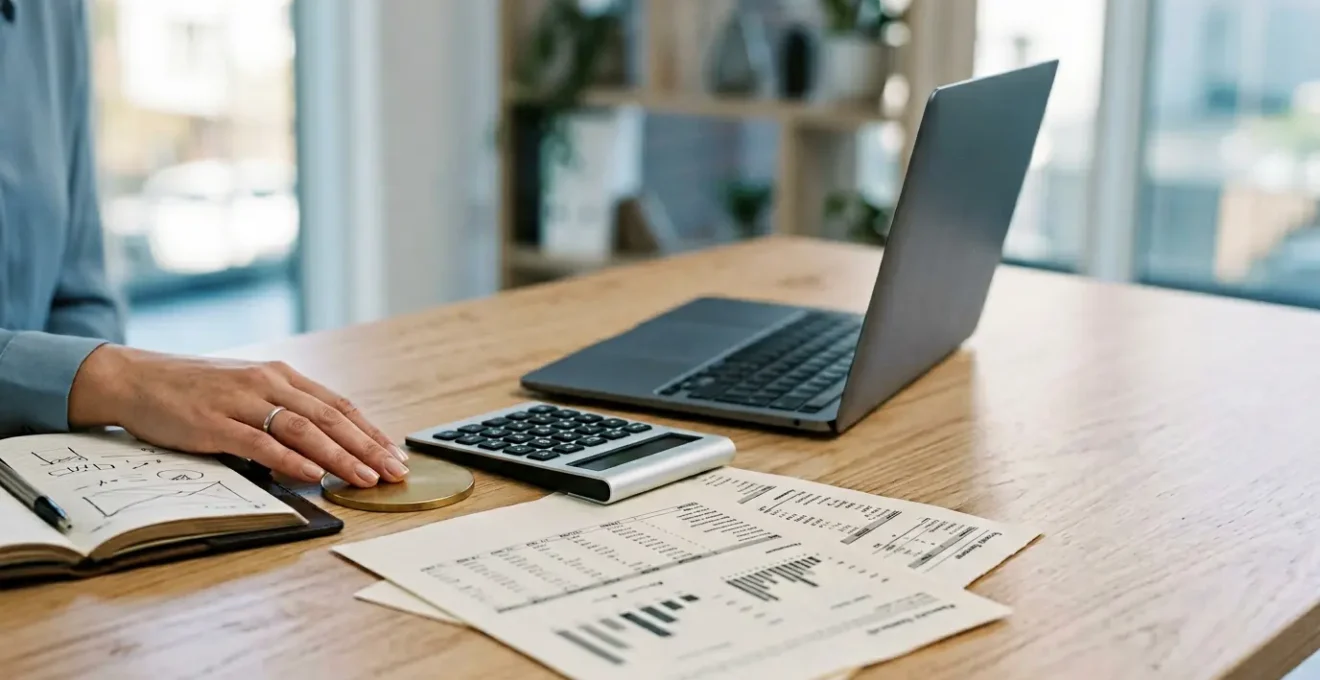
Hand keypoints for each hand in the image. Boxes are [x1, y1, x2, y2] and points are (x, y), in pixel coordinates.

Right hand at [68, 345, 408, 487]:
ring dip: (339, 456)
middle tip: (394, 472)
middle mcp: (268, 383)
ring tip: (365, 477)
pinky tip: (312, 474)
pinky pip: (260, 442)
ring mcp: (242, 401)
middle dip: (368, 447)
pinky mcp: (214, 422)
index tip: (395, 453)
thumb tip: (321, 447)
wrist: (136, 378)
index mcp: (281, 375)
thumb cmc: (194, 390)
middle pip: (331, 417)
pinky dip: (290, 459)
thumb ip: (282, 413)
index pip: (338, 404)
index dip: (370, 430)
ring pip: (304, 429)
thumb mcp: (247, 392)